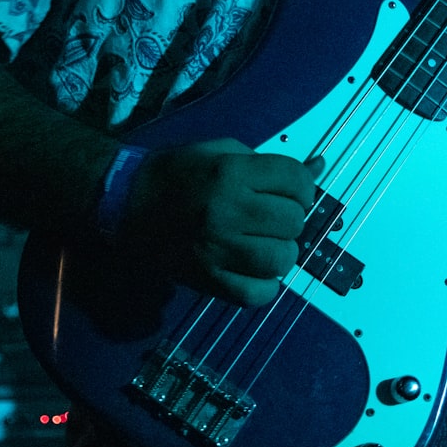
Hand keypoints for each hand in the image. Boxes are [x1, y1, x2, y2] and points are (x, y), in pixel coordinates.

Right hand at [127, 138, 321, 306]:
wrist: (127, 205)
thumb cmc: (180, 173)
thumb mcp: (223, 153)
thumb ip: (270, 164)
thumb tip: (319, 169)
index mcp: (231, 173)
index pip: (296, 180)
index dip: (301, 187)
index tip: (288, 192)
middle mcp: (226, 210)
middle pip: (293, 221)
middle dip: (289, 219)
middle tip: (270, 218)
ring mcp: (217, 249)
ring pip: (282, 259)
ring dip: (281, 252)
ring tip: (262, 244)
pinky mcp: (208, 280)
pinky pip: (259, 293)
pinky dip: (266, 285)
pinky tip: (254, 270)